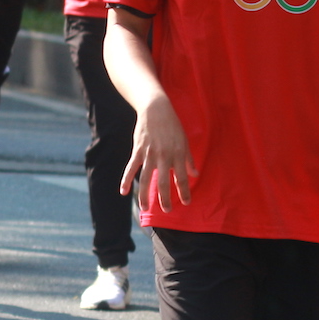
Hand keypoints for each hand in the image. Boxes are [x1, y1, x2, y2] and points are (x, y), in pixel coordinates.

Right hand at [123, 93, 196, 207]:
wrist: (155, 109)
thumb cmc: (172, 125)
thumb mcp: (184, 141)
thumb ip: (189, 159)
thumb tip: (195, 174)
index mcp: (177, 154)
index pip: (182, 177)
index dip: (184, 191)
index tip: (186, 202)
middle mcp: (164, 156)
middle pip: (164, 182)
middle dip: (165, 199)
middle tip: (167, 210)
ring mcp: (149, 154)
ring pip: (146, 179)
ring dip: (145, 195)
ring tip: (144, 208)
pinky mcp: (138, 150)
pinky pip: (131, 168)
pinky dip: (126, 180)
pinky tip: (123, 192)